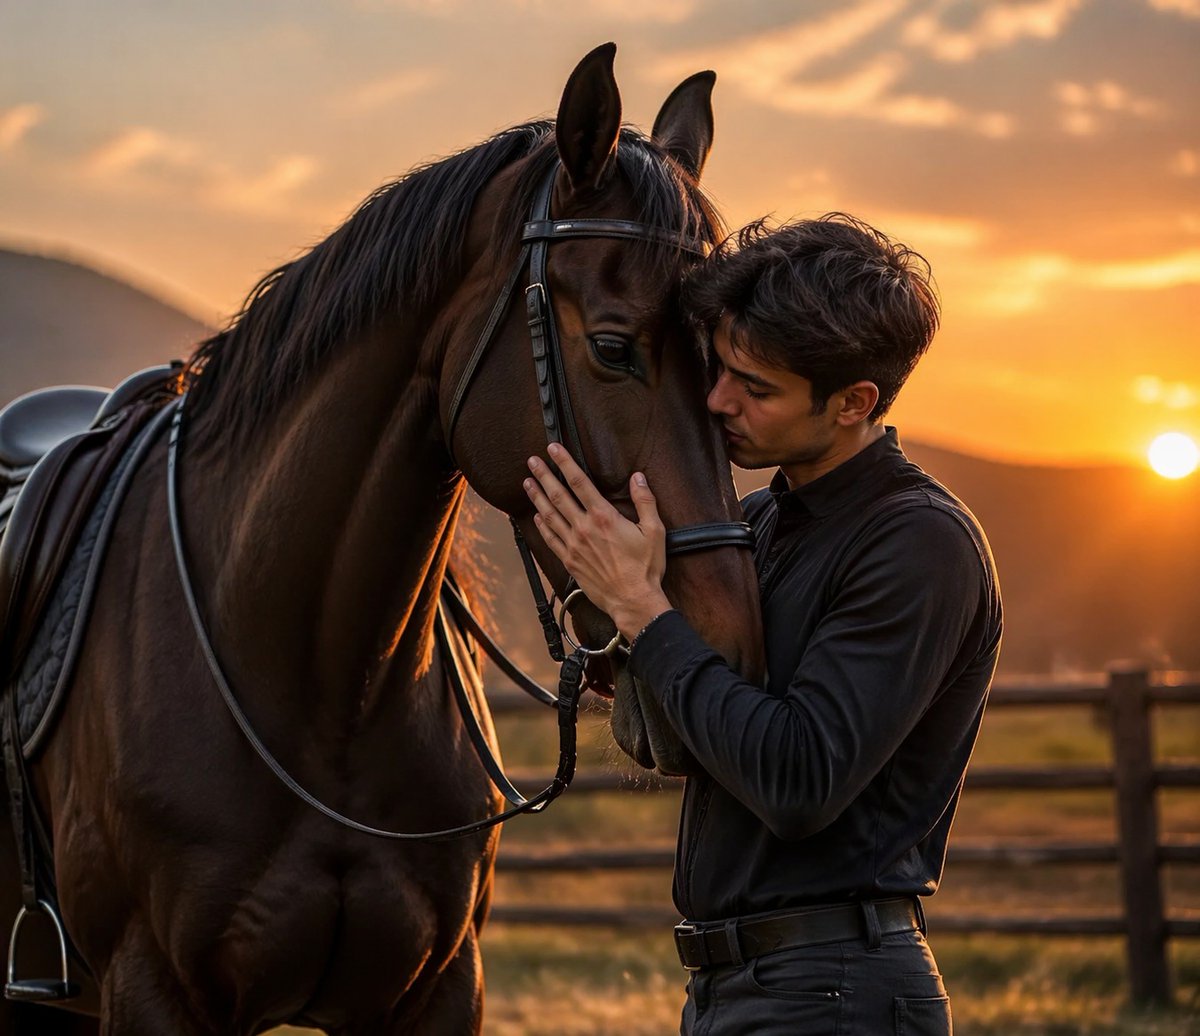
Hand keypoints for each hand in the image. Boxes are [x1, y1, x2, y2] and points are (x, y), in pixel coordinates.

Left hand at [523, 442, 670, 639]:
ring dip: (537, 497)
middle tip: (532, 461)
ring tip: (527, 482)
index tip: (553, 449)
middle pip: (558, 495)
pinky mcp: (569, 561)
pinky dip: (542, 525)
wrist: (632, 600)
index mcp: (604, 517)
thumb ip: (645, 501)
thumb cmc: (645, 568)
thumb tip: (638, 477)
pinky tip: (536, 516)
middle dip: (544, 475)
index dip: (565, 463)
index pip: (579, 482)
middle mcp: (584, 528)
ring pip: (550, 515)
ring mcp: (574, 545)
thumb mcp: (654, 531)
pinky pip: (551, 539)